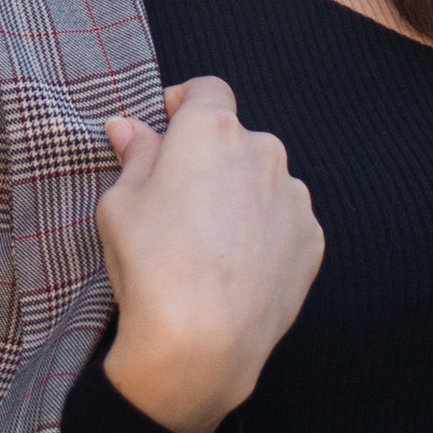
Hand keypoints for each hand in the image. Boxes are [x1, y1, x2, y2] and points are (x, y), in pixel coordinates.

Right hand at [94, 76, 324, 432]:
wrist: (203, 343)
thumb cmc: (152, 266)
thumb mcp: (120, 205)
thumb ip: (135, 157)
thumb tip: (129, 127)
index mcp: (212, 132)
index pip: (208, 89)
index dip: (185, 103)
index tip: (168, 127)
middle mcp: (264, 152)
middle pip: (237, 140)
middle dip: (211, 159)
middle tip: (180, 201)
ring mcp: (294, 198)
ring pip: (264, 181)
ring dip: (241, 196)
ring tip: (210, 244)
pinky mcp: (312, 240)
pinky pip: (284, 221)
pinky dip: (265, 232)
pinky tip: (237, 267)